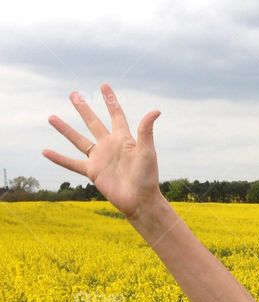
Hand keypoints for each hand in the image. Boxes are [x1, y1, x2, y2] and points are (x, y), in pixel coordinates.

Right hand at [42, 84, 163, 219]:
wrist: (140, 200)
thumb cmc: (147, 177)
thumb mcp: (147, 152)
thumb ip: (146, 131)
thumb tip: (156, 111)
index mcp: (124, 139)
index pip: (116, 115)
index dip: (110, 100)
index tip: (103, 86)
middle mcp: (109, 146)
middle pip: (93, 122)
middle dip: (83, 109)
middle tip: (73, 94)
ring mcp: (99, 158)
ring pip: (78, 140)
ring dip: (65, 129)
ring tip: (51, 117)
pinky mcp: (92, 172)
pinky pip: (71, 163)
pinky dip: (58, 159)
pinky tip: (45, 152)